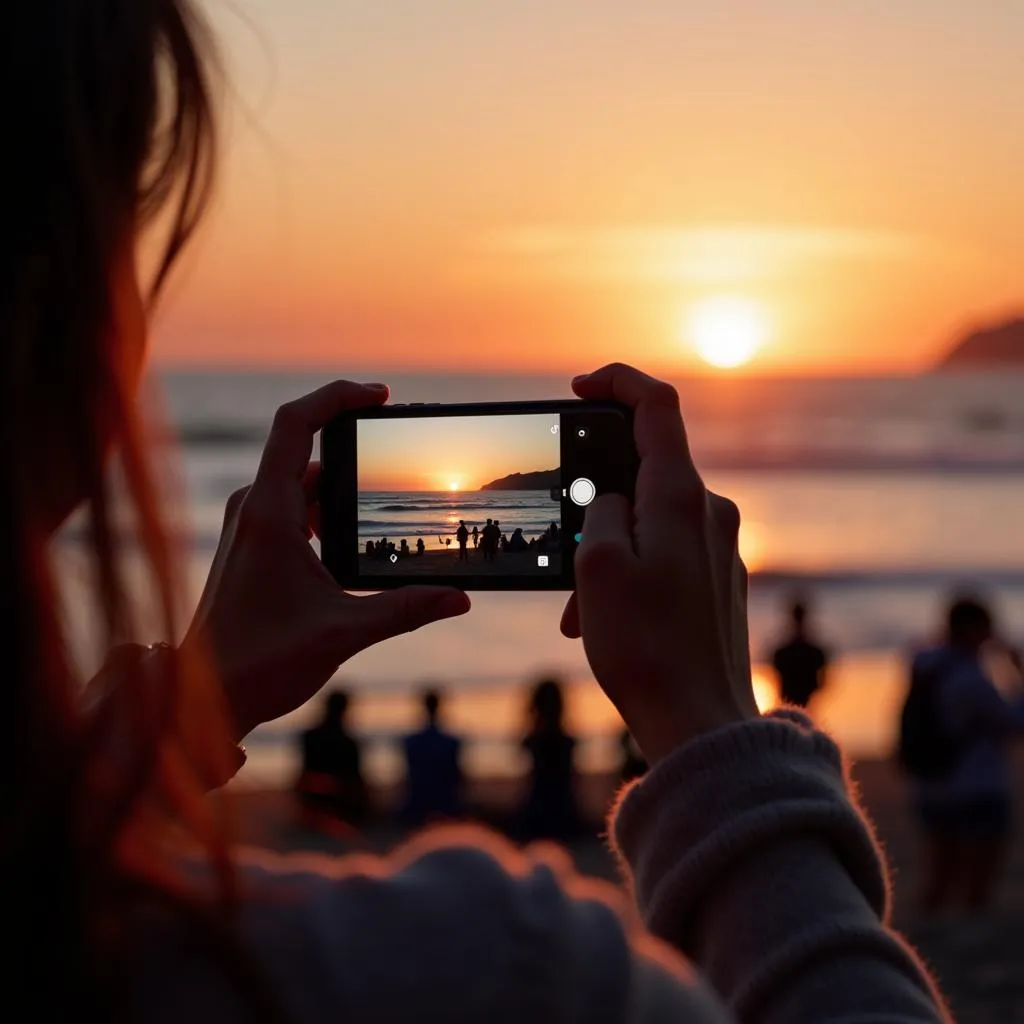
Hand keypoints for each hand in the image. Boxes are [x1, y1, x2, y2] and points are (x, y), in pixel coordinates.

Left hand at [184, 381, 470, 739]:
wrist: (206, 695)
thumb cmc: (261, 662)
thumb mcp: (344, 632)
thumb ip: (406, 608)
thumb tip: (460, 597)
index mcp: (270, 513)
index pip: (297, 423)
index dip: (338, 397)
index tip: (380, 396)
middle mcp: (255, 508)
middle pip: (306, 448)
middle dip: (356, 449)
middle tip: (403, 453)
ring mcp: (250, 525)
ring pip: (302, 482)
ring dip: (343, 489)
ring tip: (383, 510)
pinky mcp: (252, 543)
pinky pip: (293, 506)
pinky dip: (326, 511)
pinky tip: (353, 540)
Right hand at [560, 364, 757, 763]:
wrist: (701, 724)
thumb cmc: (647, 649)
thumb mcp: (597, 569)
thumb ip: (598, 512)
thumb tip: (610, 500)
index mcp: (682, 499)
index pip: (657, 406)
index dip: (616, 382)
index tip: (579, 387)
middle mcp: (710, 514)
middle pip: (643, 471)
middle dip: (593, 502)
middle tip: (562, 549)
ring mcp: (719, 548)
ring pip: (647, 522)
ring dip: (604, 553)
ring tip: (577, 610)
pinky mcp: (718, 581)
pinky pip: (664, 556)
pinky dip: (627, 575)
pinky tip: (602, 622)